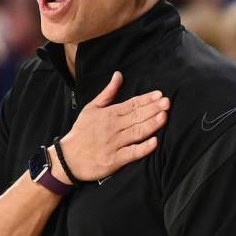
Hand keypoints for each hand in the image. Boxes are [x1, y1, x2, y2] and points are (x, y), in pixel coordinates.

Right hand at [53, 71, 169, 182]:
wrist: (67, 158)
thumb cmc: (81, 132)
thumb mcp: (91, 108)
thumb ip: (108, 92)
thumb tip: (119, 75)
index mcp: (108, 114)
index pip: (131, 104)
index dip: (146, 99)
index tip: (160, 94)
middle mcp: (112, 127)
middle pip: (136, 116)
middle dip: (153, 109)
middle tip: (167, 103)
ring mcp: (114, 144)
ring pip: (136, 132)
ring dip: (151, 124)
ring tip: (164, 116)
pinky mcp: (114, 160)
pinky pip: (131, 153)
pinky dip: (142, 148)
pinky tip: (154, 143)